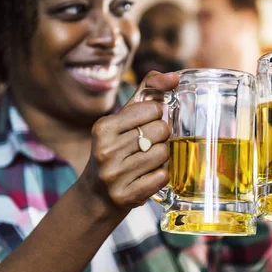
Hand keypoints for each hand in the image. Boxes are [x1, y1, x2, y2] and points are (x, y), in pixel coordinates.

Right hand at [78, 72, 177, 212]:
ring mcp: (114, 175)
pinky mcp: (125, 196)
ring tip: (146, 161)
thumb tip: (174, 76)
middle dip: (161, 137)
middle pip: (161, 130)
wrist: (96, 195)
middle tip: (147, 146)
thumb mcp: (123, 119)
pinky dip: (161, 175)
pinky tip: (147, 176)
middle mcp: (105, 150)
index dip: (156, 116)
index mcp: (103, 127)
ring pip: (163, 153)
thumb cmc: (115, 149)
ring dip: (162, 157)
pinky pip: (162, 176)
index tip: (145, 125)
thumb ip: (147, 92)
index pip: (153, 109)